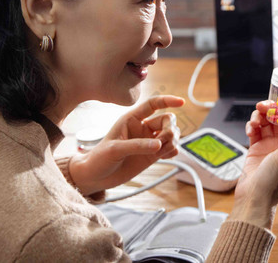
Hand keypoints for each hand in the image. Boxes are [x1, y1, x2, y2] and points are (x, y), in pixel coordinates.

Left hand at [69, 95, 183, 195]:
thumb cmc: (99, 158)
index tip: (181, 102)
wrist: (96, 177)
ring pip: (172, 134)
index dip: (168, 101)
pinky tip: (165, 156)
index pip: (153, 104)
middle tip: (162, 141)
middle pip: (167, 120)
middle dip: (170, 129)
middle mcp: (143, 128)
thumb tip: (159, 145)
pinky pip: (171, 148)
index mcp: (132, 119)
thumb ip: (137, 145)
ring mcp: (149, 141)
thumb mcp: (114, 149)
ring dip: (173, 140)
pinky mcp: (152, 155)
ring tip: (162, 151)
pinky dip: (172, 151)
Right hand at [228, 100, 277, 229]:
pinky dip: (252, 126)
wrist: (253, 199)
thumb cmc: (272, 182)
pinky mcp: (256, 148)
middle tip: (263, 105)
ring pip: (266, 122)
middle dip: (272, 109)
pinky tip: (250, 130)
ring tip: (254, 122)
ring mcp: (270, 145)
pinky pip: (255, 130)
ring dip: (259, 117)